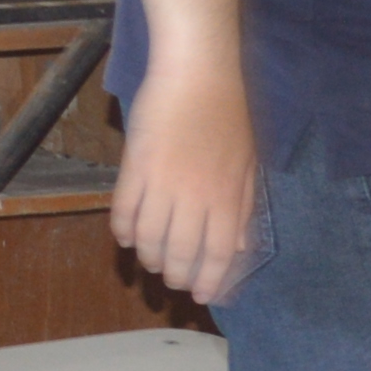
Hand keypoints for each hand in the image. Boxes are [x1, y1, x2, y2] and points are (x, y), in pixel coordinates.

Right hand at [110, 64, 262, 310]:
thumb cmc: (228, 114)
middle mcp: (196, 197)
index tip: (203, 297)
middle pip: (180, 253)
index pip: (219, 255)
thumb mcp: (247, 162)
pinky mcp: (136, 167)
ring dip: (147, 257)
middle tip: (172, 281)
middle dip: (175, 275)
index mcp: (227, 197)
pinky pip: (124, 211)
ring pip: (149, 239)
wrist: (197, 74)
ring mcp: (163, 183)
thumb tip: (240, 248)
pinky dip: (123, 230)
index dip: (210, 281)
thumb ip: (243, 207)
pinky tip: (126, 237)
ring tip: (149, 261)